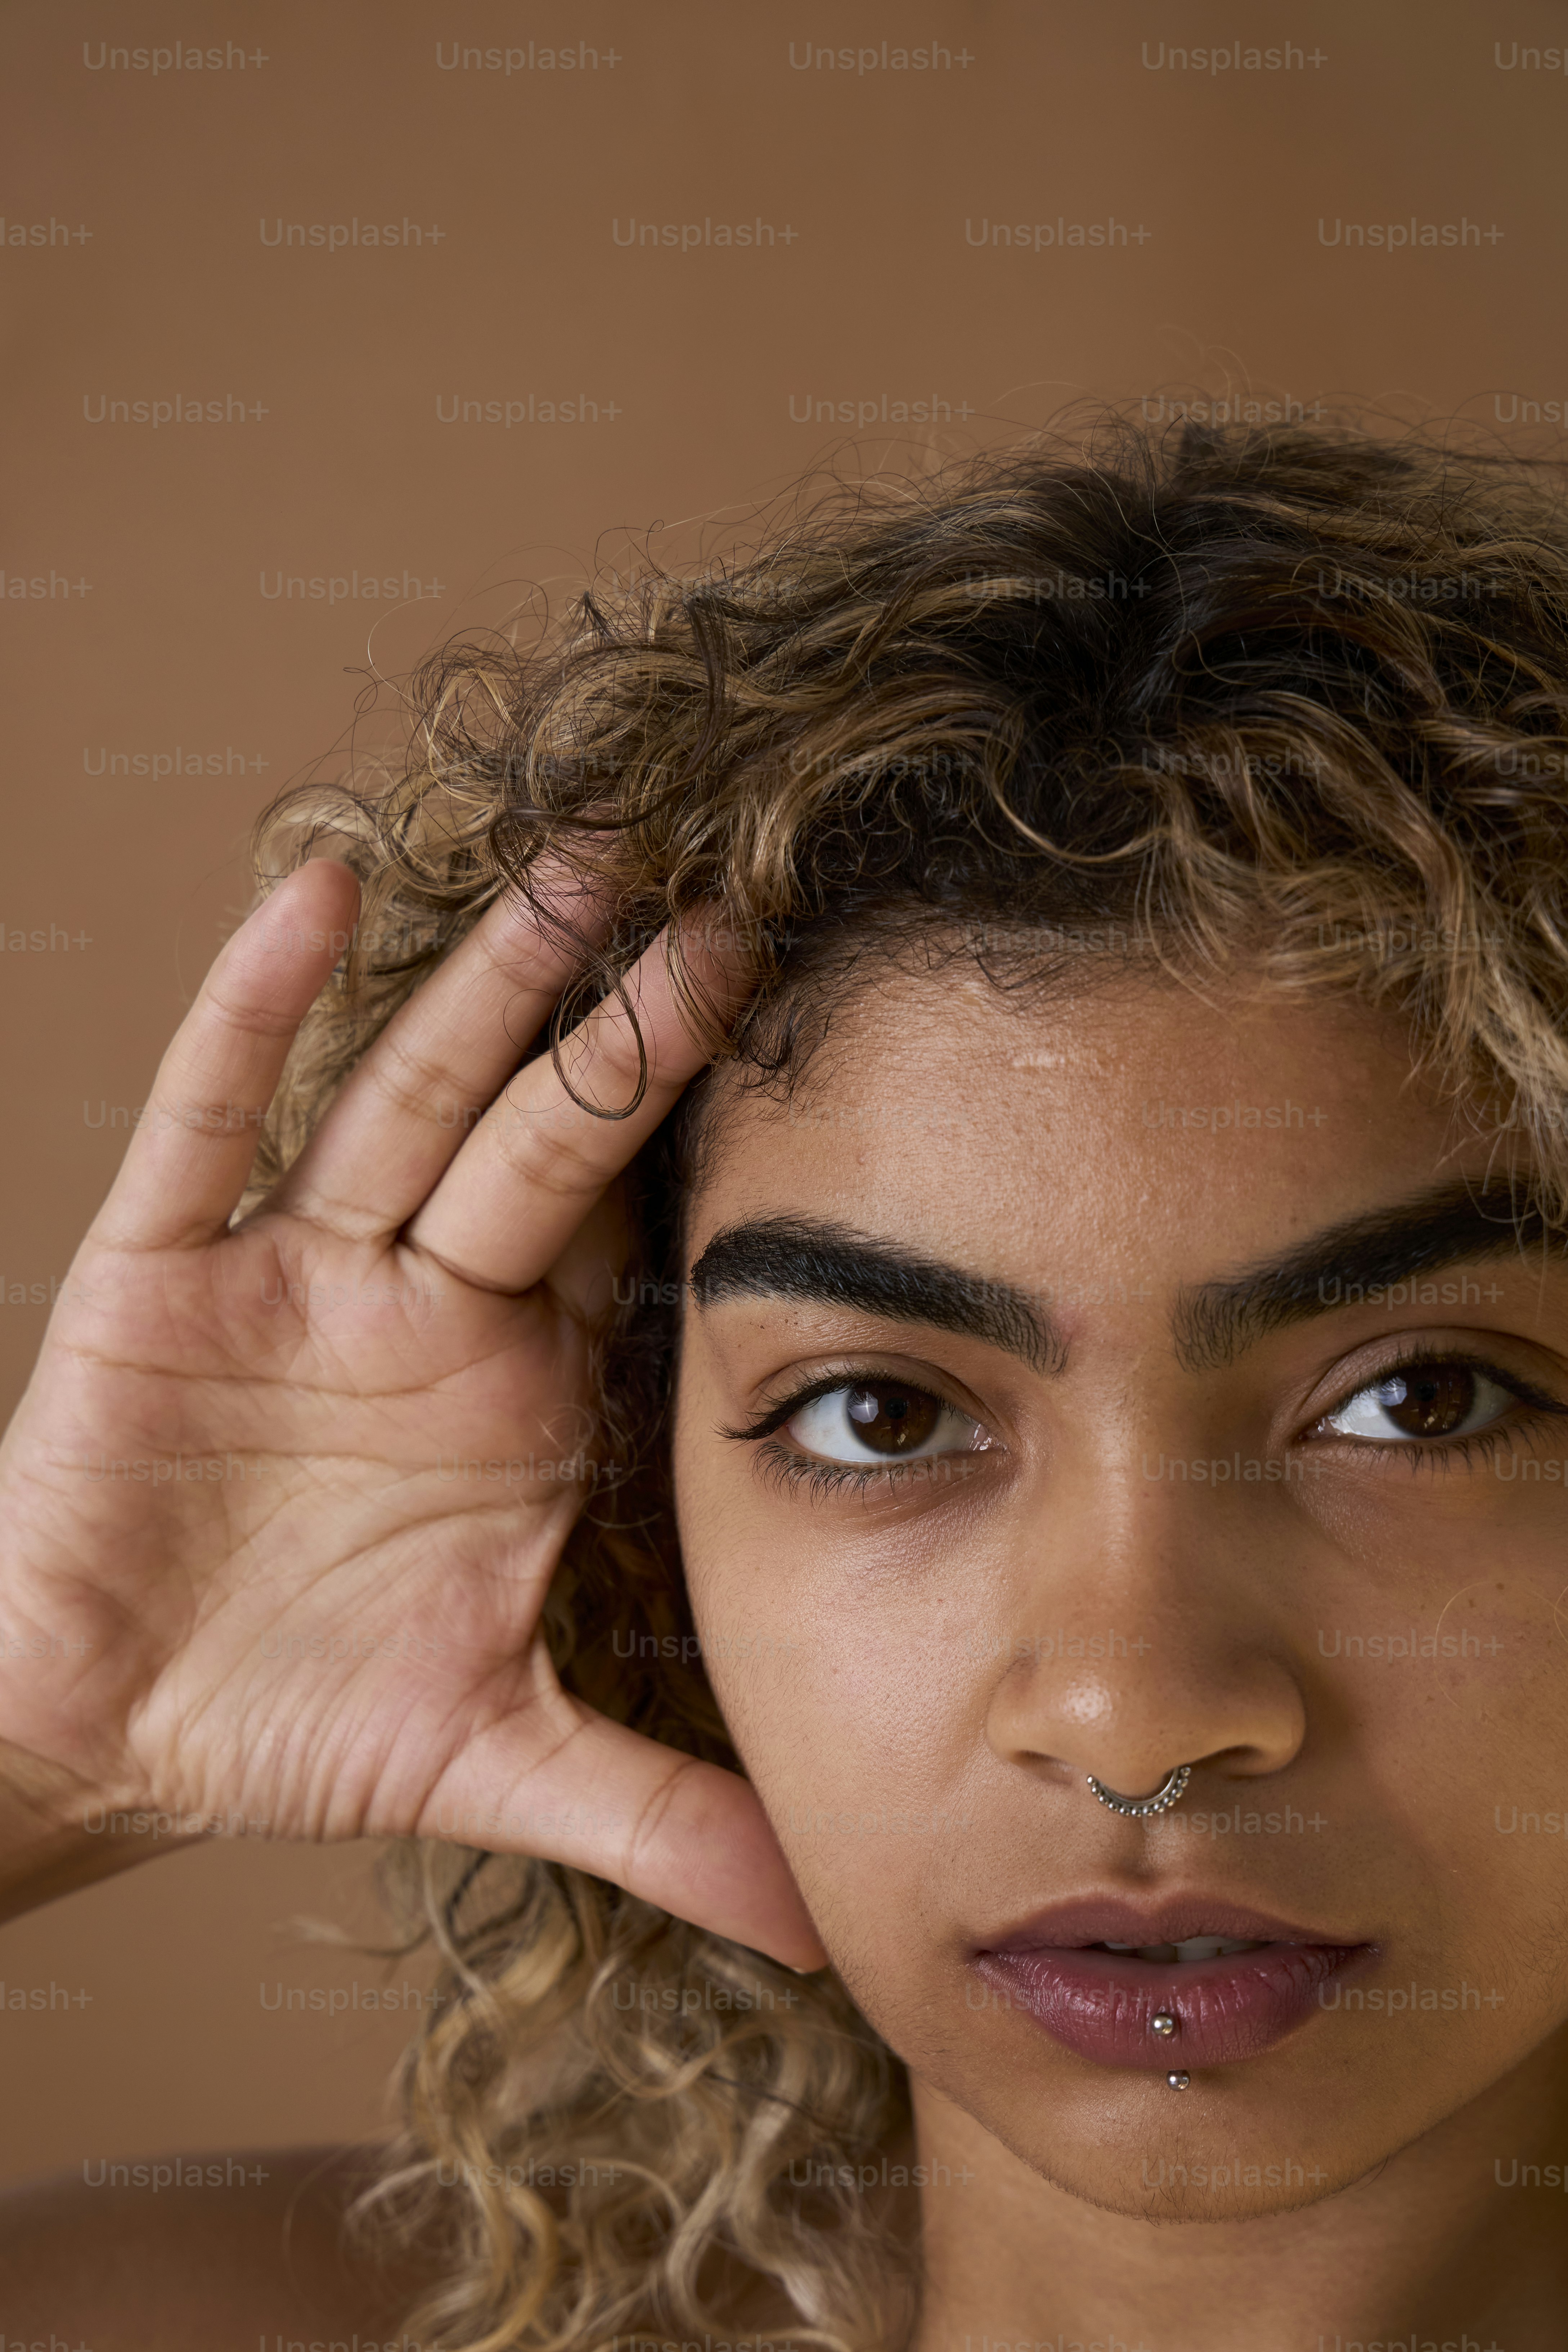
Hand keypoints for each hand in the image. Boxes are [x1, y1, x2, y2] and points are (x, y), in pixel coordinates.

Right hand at [0, 859, 825, 1967]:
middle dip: (626, 1034)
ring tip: (578, 870)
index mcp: (512, 1387)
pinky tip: (322, 899)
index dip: (714, 1147)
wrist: (104, 1731)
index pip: (630, 1236)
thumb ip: (656, 1814)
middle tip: (733, 911)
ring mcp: (293, 1274)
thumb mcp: (494, 1756)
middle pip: (541, 1139)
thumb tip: (822, 1923)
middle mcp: (418, 1302)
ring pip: (403, 1102)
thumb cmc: (296, 1718)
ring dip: (483, 988)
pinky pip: (214, 1122)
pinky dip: (260, 1013)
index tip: (818, 1040)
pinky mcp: (164, 1276)